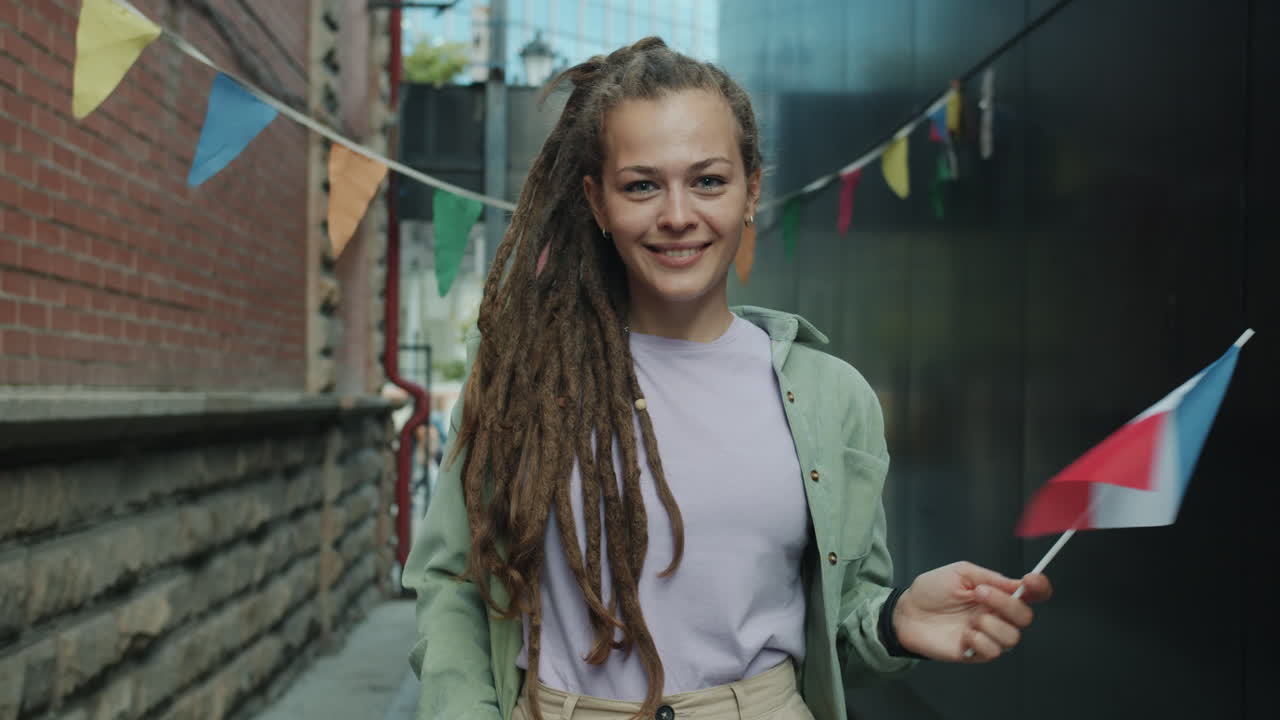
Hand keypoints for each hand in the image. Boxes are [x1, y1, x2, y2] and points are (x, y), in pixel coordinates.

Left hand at [892, 561, 1051, 662]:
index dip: (1040, 588)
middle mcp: (997, 616)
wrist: (906, 612)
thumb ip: (990, 578)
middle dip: (1006, 604)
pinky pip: (993, 651)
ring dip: (990, 624)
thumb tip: (1018, 584)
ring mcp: (988, 635)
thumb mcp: (960, 573)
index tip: (1030, 580)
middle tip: (979, 594)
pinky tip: (963, 634)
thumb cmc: (931, 591)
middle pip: (1025, 617)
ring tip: (969, 619)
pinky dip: (979, 640)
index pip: (1032, 594)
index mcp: (997, 594)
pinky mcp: (976, 653)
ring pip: (1012, 638)